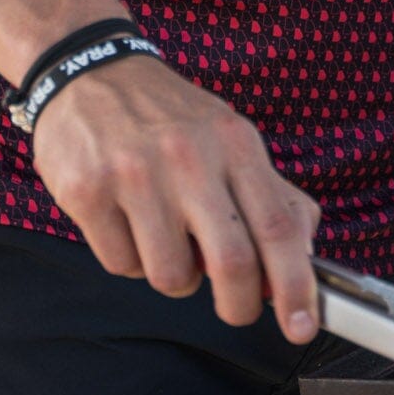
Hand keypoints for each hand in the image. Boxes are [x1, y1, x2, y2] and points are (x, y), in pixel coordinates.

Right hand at [31, 56, 322, 339]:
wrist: (90, 68)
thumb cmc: (168, 115)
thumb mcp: (229, 136)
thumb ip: (273, 194)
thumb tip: (305, 254)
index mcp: (234, 142)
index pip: (278, 226)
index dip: (295, 285)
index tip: (301, 326)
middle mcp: (189, 156)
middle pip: (232, 263)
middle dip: (238, 305)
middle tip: (236, 308)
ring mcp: (136, 173)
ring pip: (171, 276)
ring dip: (175, 274)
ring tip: (165, 235)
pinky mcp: (88, 190)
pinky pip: (121, 265)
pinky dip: (129, 258)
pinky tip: (125, 219)